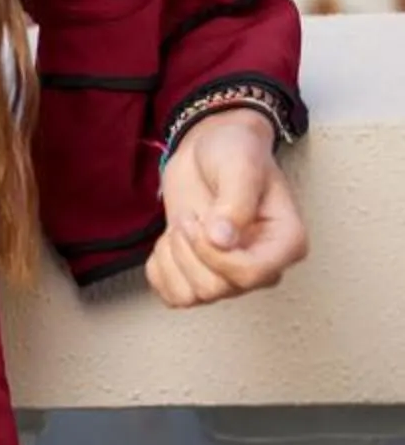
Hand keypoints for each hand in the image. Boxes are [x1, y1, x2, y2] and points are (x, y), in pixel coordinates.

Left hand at [147, 108, 308, 308]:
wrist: (208, 147)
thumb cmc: (234, 151)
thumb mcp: (240, 165)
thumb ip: (235, 201)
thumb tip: (223, 241)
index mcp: (285, 244)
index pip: (250, 276)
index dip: (214, 254)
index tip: (201, 219)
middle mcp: (262, 266)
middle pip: (217, 289)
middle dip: (189, 250)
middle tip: (191, 216)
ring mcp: (230, 274)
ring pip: (193, 296)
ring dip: (173, 258)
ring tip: (183, 226)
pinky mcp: (200, 272)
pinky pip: (172, 295)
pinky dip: (160, 269)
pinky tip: (169, 241)